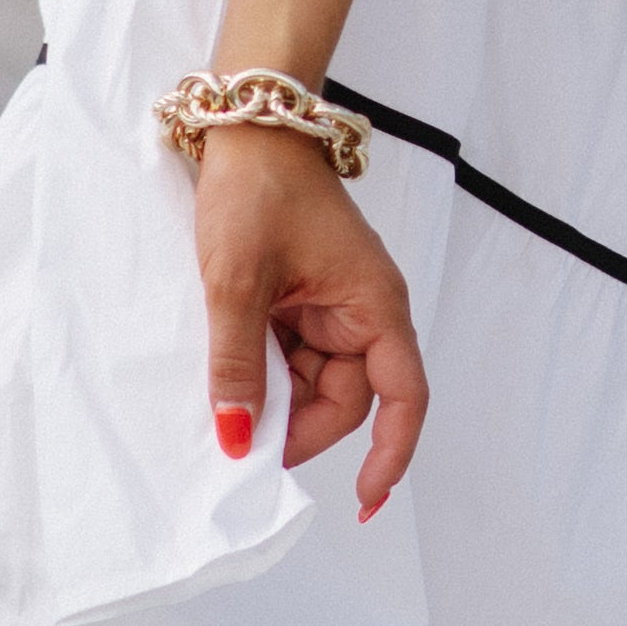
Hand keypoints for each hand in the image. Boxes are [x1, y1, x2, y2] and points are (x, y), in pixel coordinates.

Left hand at [193, 122, 427, 513]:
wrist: (245, 125)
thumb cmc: (257, 189)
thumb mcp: (236, 283)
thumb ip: (236, 364)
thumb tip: (235, 438)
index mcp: (374, 305)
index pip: (403, 397)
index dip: (390, 454)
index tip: (364, 500)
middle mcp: (363, 311)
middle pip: (345, 399)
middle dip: (296, 425)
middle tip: (240, 441)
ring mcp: (332, 306)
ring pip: (311, 382)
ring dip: (272, 397)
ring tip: (223, 395)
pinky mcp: (302, 299)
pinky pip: (290, 355)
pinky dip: (260, 370)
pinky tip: (227, 373)